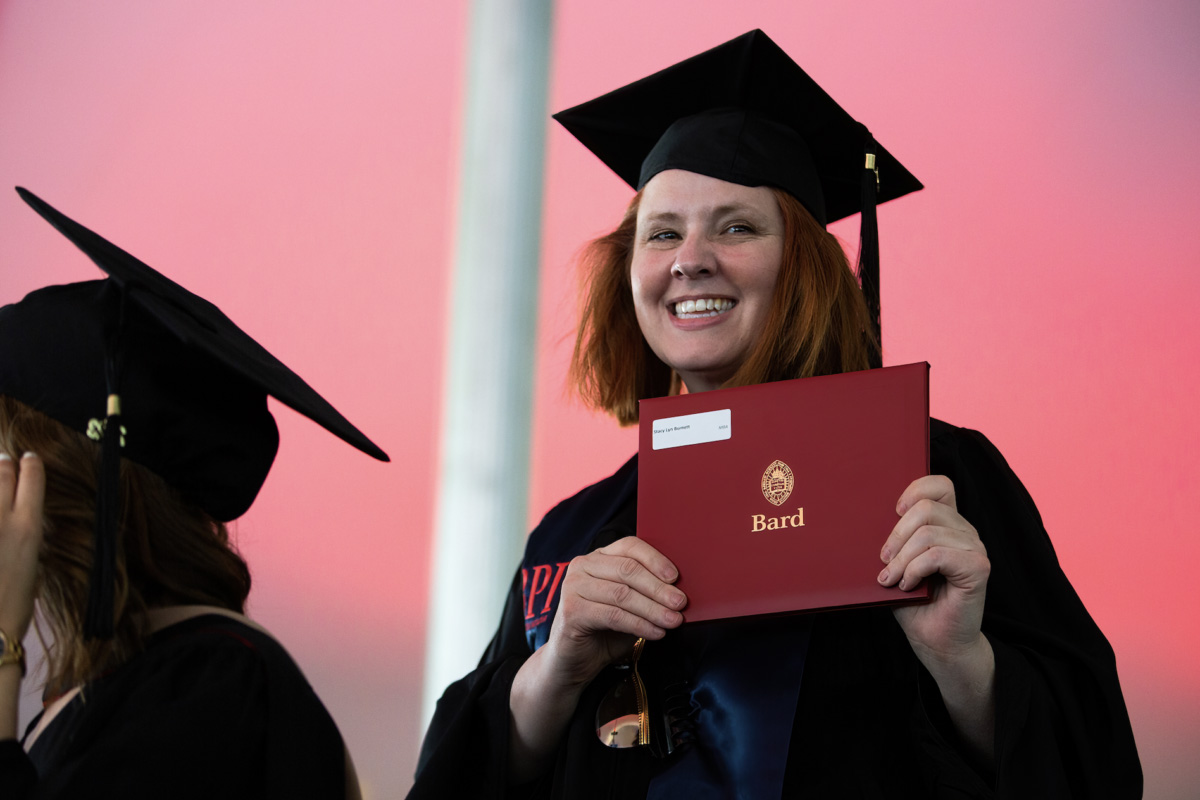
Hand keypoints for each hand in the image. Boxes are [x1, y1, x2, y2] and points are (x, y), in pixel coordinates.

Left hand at [0, 452, 44, 640]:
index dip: (31, 466)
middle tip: (2, 461)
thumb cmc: (11, 606)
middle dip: (3, 465)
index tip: (29, 460)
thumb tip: (16, 522)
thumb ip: (21, 537)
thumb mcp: (30, 566)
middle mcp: (1, 520)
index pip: (32, 480)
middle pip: (1, 475)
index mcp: (28, 528)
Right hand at [540, 535, 685, 687]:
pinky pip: (613, 615)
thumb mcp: (630, 605)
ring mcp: (573, 587)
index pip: (630, 546)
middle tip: (680, 603)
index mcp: (599, 557)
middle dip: (658, 588)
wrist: (575, 660)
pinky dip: (639, 624)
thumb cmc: (606, 630)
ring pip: (622, 594)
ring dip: (652, 609)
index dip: (655, 559)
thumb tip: (679, 592)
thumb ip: (647, 593)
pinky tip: (655, 632)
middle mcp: (582, 566)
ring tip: (673, 621)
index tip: (676, 577)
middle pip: (627, 570)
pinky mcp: (572, 611)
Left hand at [877, 475, 995, 760]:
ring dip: (902, 558)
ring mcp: (974, 548)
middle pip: (927, 507)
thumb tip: (857, 517)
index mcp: (947, 524)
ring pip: (929, 532)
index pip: (940, 485)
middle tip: (884, 561)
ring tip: (892, 578)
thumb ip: (891, 540)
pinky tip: (906, 585)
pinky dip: (914, 569)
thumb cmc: (913, 602)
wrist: (935, 641)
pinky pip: (937, 554)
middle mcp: (964, 531)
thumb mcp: (895, 563)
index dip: (915, 488)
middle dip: (896, 534)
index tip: (892, 511)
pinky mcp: (978, 568)